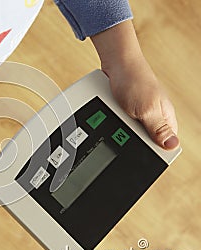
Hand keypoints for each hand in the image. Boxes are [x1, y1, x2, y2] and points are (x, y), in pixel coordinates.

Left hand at [91, 20, 178, 149]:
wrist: (116, 64)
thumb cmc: (133, 80)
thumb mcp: (146, 109)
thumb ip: (157, 128)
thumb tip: (172, 145)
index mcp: (166, 119)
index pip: (166, 145)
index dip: (153, 152)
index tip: (139, 152)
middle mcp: (156, 117)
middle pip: (146, 141)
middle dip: (132, 139)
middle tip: (126, 129)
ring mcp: (141, 113)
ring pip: (130, 132)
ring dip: (121, 129)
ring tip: (119, 118)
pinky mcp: (128, 110)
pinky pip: (121, 123)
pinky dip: (114, 121)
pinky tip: (111, 115)